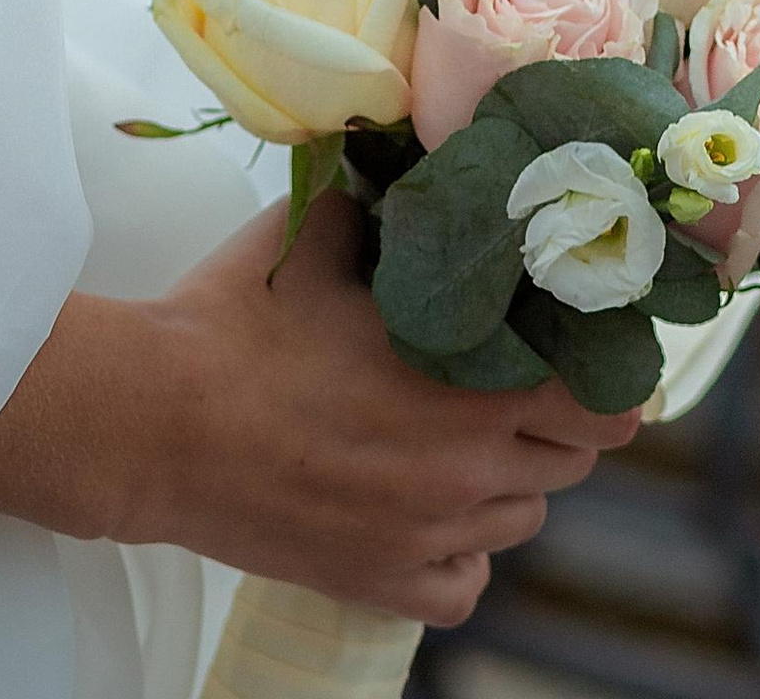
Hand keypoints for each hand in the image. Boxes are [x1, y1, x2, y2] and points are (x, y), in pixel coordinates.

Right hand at [0, 194, 637, 626]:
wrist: (153, 421)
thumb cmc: (235, 322)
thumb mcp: (317, 238)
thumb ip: (387, 212)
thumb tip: (421, 173)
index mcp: (468, 388)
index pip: (605, 405)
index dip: (602, 372)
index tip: (578, 346)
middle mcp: (468, 474)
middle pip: (569, 460)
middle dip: (549, 414)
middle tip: (504, 375)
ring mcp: (429, 539)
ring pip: (521, 518)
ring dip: (504, 475)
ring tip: (447, 433)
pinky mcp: (385, 585)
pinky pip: (465, 583)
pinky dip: (459, 551)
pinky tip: (422, 508)